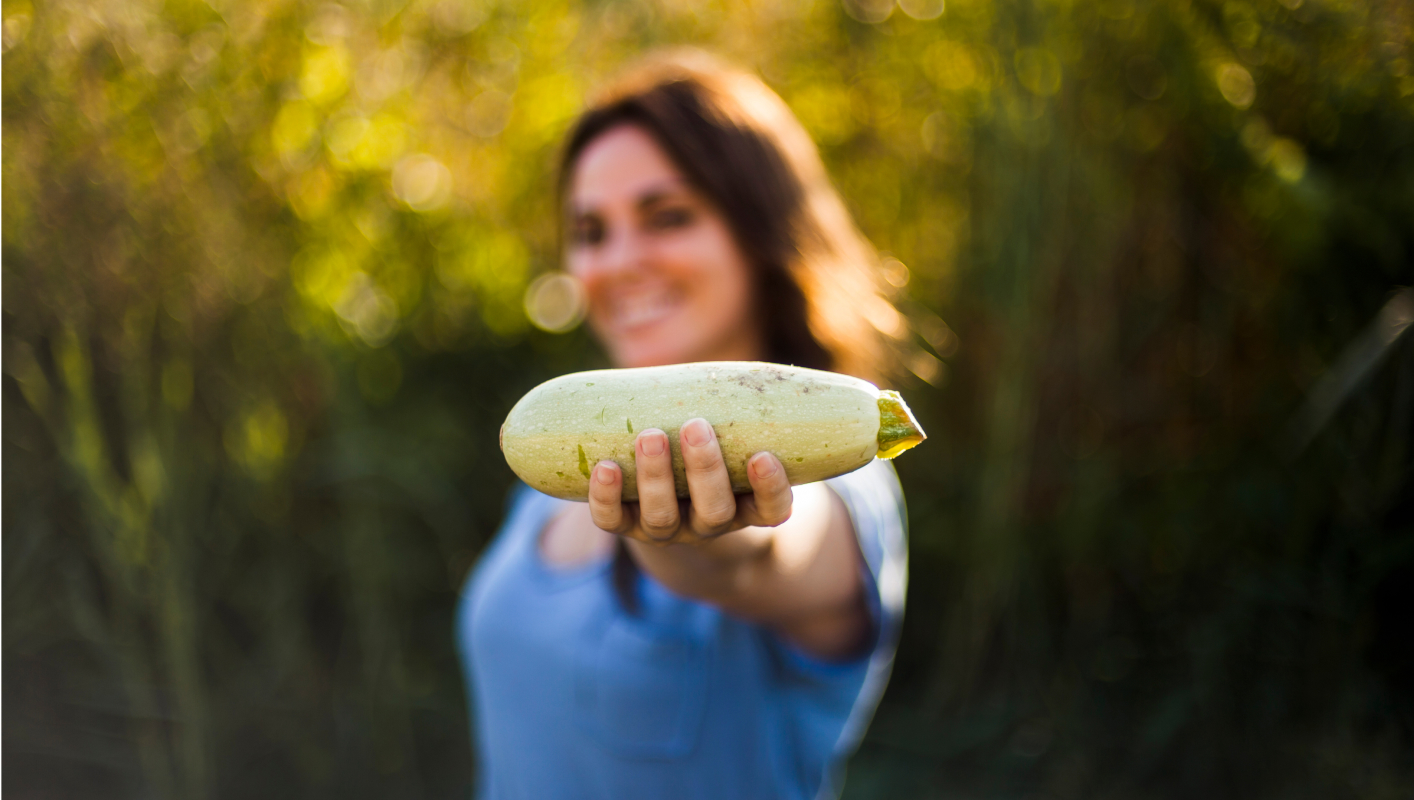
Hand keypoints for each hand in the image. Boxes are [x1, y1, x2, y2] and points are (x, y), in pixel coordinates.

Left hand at [588, 418, 792, 543]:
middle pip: (713, 511)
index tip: (762, 456)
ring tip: (650, 435)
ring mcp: (667, 530)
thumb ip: (735, 406)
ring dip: (656, 477)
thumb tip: (740, 363)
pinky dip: (606, 497)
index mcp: (745, 507)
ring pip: (662, 516)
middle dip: (704, 469)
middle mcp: (708, 524)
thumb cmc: (711, 448)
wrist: (669, 498)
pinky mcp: (626, 527)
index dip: (770, 489)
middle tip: (695, 426)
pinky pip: (613, 520)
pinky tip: (605, 467)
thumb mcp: (731, 432)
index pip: (772, 511)